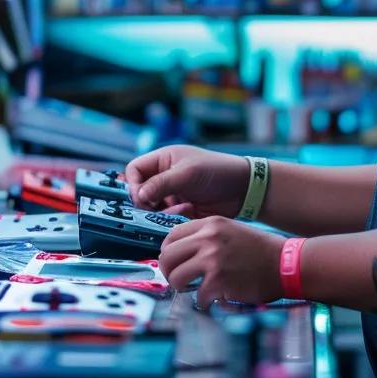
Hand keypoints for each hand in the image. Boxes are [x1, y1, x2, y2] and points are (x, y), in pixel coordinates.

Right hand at [125, 145, 248, 219]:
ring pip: (151, 206)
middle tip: (152, 208)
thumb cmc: (216, 172)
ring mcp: (173, 193)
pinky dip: (169, 218)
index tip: (141, 197)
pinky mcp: (181, 209)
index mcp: (164, 159)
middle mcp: (165, 175)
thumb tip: (138, 196)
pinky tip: (183, 214)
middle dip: (144, 201)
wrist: (243, 189)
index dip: (133, 183)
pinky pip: (165, 217)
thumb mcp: (187, 174)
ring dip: (157, 212)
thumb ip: (160, 183)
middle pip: (140, 190)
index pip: (135, 169)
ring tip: (171, 211)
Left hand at [159, 216, 283, 308]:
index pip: (171, 236)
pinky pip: (196, 297)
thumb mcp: (231, 231)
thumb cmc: (261, 251)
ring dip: (182, 288)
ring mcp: (212, 260)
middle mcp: (208, 239)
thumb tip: (181, 254)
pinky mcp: (218, 281)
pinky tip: (214, 299)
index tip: (174, 262)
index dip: (168, 252)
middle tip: (179, 280)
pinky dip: (203, 302)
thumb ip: (206, 238)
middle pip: (167, 256)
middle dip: (169, 272)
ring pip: (175, 277)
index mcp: (210, 224)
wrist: (287, 264)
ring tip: (195, 290)